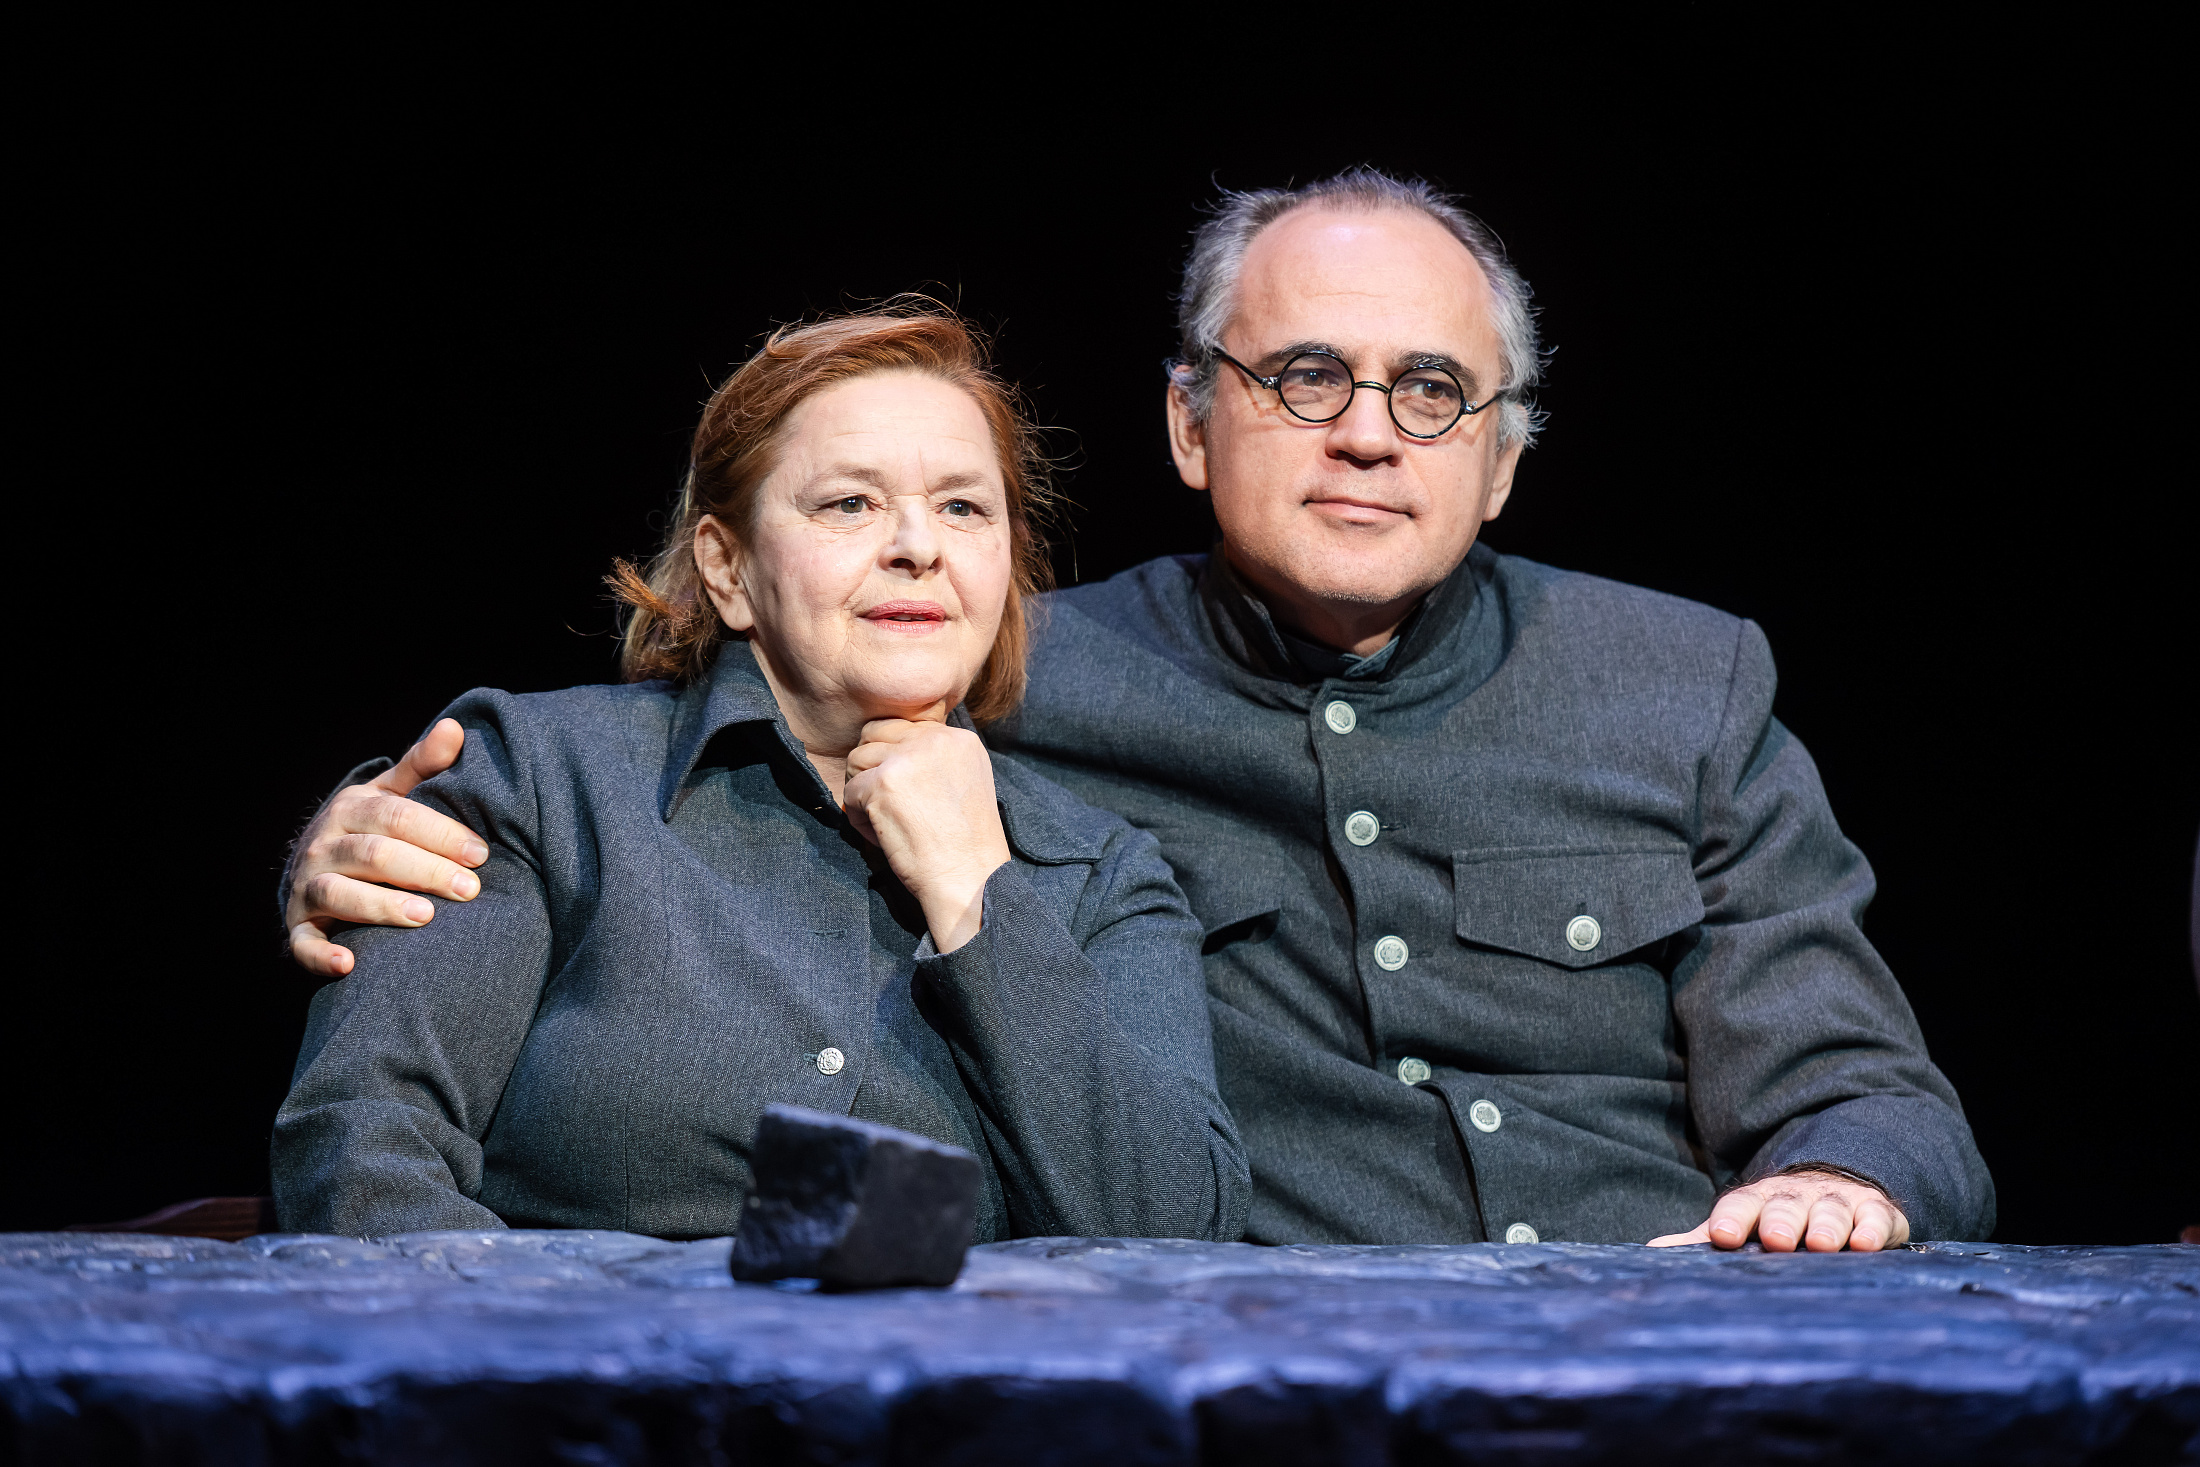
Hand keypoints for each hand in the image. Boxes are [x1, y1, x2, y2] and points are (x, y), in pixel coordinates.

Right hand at [286, 719, 490, 978]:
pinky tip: (350, 964)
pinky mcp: (299, 927)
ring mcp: (307, 887)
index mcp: (351, 809)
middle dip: (425, 870)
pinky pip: (303, 944)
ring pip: (340, 894)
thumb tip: (456, 729)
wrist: (312, 866)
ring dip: (381, 906)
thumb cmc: (371, 829)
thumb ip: (424, 766)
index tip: (480, 853)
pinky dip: (322, 956)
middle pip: (375, 855)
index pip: (397, 817)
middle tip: (470, 889)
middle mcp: (323, 846)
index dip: (440, 833)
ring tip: (425, 917)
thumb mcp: (392, 794)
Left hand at [842, 716, 1010, 953]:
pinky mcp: (883, 784)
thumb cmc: (966, 844)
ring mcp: (907, 759)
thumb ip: (936, 759)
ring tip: (884, 821)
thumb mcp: (966, 782)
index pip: (903, 726)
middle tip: (884, 801)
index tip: (904, 791)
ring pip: (856, 760)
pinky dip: (859, 819)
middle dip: (871, 767)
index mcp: (959, 738)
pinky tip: (881, 836)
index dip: (892, 757)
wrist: (970, 879)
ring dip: (862, 792)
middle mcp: (935, 739)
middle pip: (874, 734)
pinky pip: (850, 793)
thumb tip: (892, 750)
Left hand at [1648, 1168, 1910, 1251]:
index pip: (1739, 1206)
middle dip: (1781, 1221)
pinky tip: (1867, 1243)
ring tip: (1824, 1244)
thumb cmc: (1777, 1218)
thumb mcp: (1741, 1226)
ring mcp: (1836, 1201)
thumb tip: (1652, 1253)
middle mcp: (1795, 1198)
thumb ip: (1700, 1240)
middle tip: (1777, 1239)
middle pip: (1786, 1206)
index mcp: (1757, 1202)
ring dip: (1828, 1226)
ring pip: (1831, 1210)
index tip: (1722, 1237)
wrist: (1832, 1182)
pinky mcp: (1875, 1211)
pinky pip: (1875, 1217)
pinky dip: (1872, 1228)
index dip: (1731, 1219)